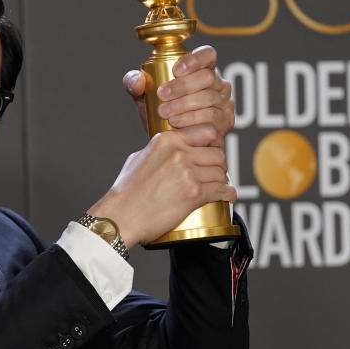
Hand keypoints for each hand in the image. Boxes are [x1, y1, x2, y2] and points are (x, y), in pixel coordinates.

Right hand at [88, 130, 235, 249]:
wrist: (121, 216)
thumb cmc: (125, 192)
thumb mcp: (138, 158)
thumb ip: (159, 150)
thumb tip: (171, 149)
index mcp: (166, 140)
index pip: (205, 132)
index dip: (212, 144)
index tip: (211, 153)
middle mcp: (179, 152)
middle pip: (217, 153)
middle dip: (218, 165)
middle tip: (214, 173)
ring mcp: (187, 172)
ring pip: (221, 172)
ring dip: (221, 180)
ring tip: (217, 186)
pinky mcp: (194, 193)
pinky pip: (222, 189)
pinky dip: (228, 194)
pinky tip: (227, 196)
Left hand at [122, 45, 234, 147]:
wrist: (168, 143)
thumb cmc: (158, 113)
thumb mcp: (143, 96)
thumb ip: (133, 83)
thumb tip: (139, 80)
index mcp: (202, 69)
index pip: (207, 54)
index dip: (194, 59)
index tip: (175, 70)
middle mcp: (218, 84)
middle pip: (207, 77)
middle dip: (182, 86)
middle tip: (161, 96)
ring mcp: (224, 103)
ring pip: (209, 100)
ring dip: (185, 106)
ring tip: (166, 114)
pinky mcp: (225, 123)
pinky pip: (213, 121)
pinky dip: (193, 123)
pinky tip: (178, 126)